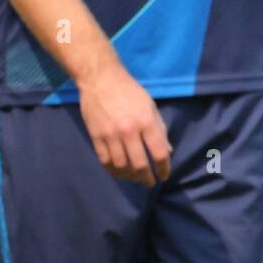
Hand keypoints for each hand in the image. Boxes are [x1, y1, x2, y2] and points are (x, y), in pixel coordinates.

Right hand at [77, 61, 171, 186]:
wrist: (101, 80)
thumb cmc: (130, 92)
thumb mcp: (151, 107)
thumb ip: (159, 130)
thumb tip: (166, 152)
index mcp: (146, 122)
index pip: (158, 153)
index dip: (163, 168)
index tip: (164, 176)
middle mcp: (128, 131)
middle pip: (139, 165)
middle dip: (146, 178)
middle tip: (150, 182)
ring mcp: (110, 135)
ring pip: (121, 166)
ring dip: (130, 177)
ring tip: (136, 178)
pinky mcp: (96, 137)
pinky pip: (105, 161)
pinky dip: (113, 171)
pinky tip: (120, 172)